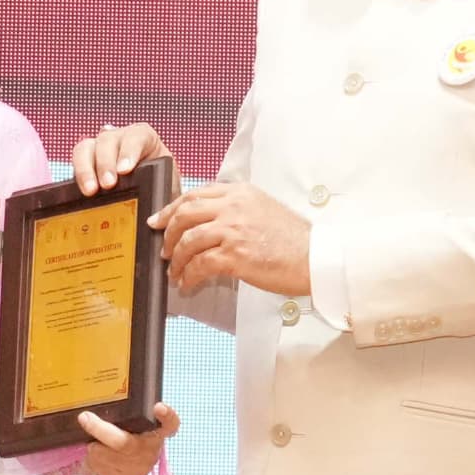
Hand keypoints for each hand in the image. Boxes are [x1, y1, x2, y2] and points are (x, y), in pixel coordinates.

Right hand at [69, 121, 172, 196]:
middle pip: (107, 140)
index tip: (125, 170)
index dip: (129, 150)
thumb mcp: (168, 191)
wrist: (152, 201)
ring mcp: (100, 150)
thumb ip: (162, 194)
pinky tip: (81, 191)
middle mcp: (120, 139)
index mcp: (145, 139)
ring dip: (86, 168)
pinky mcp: (86, 164)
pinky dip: (78, 175)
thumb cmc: (163, 193)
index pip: (137, 135)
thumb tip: (156, 211)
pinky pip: (76, 162)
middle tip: (108, 185)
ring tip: (90, 191)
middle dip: (106, 162)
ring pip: (86, 148)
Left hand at [75, 403, 180, 474]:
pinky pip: (100, 469)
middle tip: (84, 417)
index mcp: (159, 431)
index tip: (158, 406)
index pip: (171, 423)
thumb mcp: (136, 422)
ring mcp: (140, 469)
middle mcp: (151, 451)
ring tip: (95, 442)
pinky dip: (93, 460)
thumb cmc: (134, 436)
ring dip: (94, 447)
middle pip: (123, 443)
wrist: (137, 465)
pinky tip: (97, 456)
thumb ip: (127, 413)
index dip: (166, 416)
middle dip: (100, 430)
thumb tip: (96, 401)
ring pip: (106, 456)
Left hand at [157, 181, 311, 296]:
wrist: (315, 257)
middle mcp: (234, 207)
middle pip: (185, 213)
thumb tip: (208, 222)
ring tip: (176, 271)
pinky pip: (199, 265)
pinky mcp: (235, 256)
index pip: (194, 194)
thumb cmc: (294, 239)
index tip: (159, 220)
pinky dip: (189, 276)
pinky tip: (188, 282)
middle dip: (168, 232)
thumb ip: (236, 208)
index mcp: (240, 192)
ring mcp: (233, 230)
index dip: (171, 208)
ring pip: (188, 240)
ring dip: (177, 259)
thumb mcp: (264, 208)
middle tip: (164, 248)